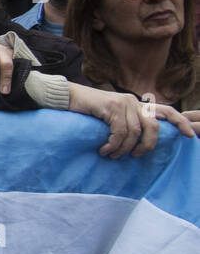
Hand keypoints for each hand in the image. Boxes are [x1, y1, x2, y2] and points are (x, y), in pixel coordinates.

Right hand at [68, 84, 196, 157]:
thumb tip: (138, 143)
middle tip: (135, 156)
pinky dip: (113, 145)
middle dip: (147, 145)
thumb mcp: (112, 116)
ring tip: (111, 155)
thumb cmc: (87, 110)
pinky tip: (104, 150)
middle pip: (153, 127)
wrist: (67, 97)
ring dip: (123, 149)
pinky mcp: (111, 107)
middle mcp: (133, 101)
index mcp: (137, 104)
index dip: (180, 123)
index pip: (167, 111)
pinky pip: (119, 132)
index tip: (190, 136)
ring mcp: (123, 103)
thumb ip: (127, 123)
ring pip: (134, 133)